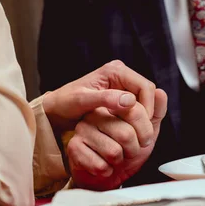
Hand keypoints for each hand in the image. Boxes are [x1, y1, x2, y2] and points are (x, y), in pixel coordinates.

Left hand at [42, 60, 157, 132]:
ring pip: (144, 102)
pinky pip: (136, 108)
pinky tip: (129, 131)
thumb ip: (105, 99)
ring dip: (142, 118)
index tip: (143, 125)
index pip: (144, 87)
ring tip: (136, 134)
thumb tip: (130, 100)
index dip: (148, 107)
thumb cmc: (65, 102)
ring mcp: (121, 87)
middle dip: (147, 114)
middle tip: (142, 134)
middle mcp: (120, 76)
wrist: (56, 109)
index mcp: (114, 71)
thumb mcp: (82, 100)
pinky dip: (135, 120)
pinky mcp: (120, 98)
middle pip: (147, 94)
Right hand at [66, 89, 167, 190]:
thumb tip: (160, 92)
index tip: (144, 138)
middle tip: (130, 150)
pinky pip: (101, 165)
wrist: (108, 174)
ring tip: (116, 158)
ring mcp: (82, 130)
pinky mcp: (74, 147)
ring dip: (121, 161)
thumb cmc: (126, 151)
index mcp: (112, 105)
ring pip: (114, 151)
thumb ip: (156, 112)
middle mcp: (95, 113)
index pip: (135, 110)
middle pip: (126, 133)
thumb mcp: (147, 130)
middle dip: (134, 149)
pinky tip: (104, 166)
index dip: (146, 130)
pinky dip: (107, 171)